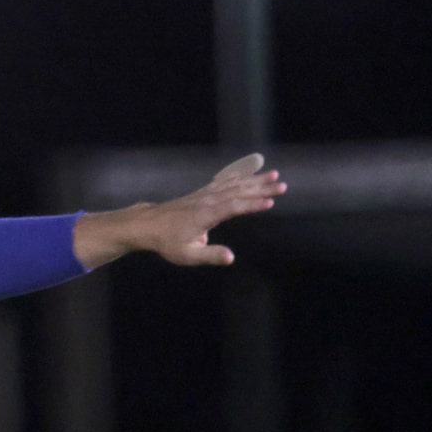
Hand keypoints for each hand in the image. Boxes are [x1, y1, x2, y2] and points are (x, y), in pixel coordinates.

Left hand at [72, 154, 286, 269]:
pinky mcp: (203, 193)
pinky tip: (250, 173)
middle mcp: (208, 200)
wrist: (148, 225)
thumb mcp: (187, 255)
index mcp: (206, 215)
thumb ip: (210, 255)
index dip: (252, 205)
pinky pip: (225, 181)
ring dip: (255, 180)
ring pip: (234, 184)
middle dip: (261, 188)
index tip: (270, 203)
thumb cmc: (167, 242)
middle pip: (239, 191)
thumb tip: (231, 258)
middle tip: (282, 184)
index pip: (234, 207)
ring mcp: (206, 194)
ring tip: (274, 175)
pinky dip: (240, 176)